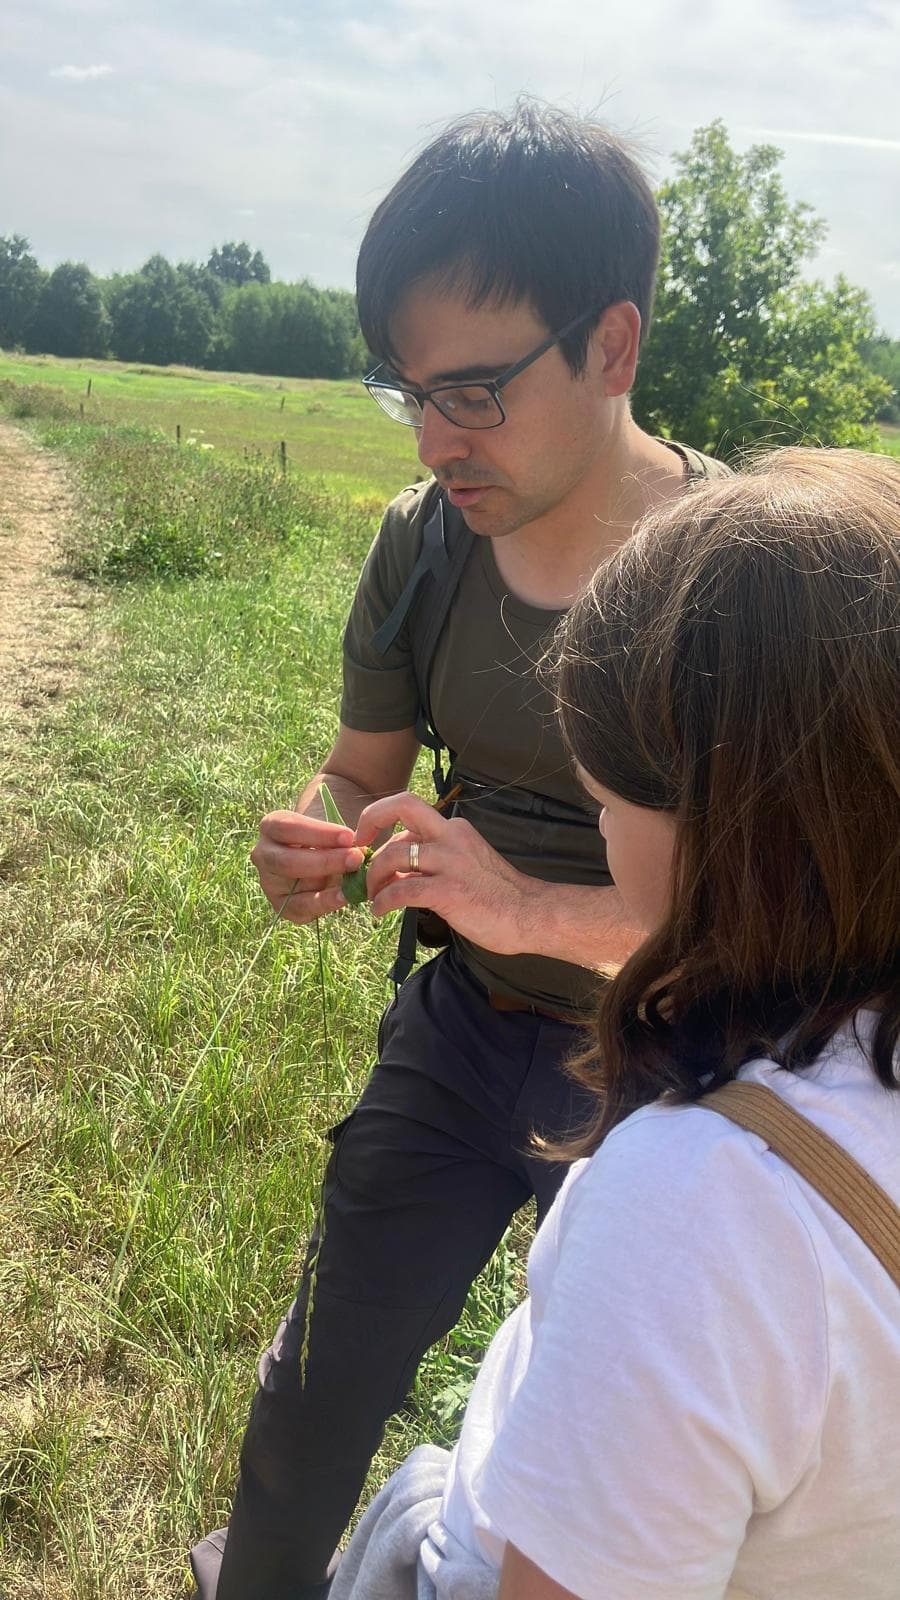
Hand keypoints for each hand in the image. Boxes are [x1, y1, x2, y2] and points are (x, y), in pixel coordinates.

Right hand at [250, 809, 365, 924]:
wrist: (324, 860)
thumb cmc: (327, 838)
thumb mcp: (329, 830)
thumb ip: (339, 836)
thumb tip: (357, 848)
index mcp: (271, 826)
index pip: (288, 827)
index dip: (319, 833)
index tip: (349, 836)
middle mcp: (263, 854)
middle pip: (287, 860)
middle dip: (325, 860)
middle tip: (355, 858)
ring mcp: (269, 882)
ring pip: (292, 886)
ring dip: (326, 883)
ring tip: (354, 879)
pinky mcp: (281, 905)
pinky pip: (301, 907)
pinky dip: (325, 903)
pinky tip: (345, 897)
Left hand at [357, 792, 534, 954]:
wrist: (530, 915)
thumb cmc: (497, 895)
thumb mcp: (463, 865)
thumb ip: (430, 861)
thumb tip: (394, 870)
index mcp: (454, 829)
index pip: (408, 811)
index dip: (380, 818)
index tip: (367, 838)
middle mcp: (451, 836)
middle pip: (401, 806)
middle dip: (370, 821)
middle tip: (358, 852)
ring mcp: (449, 862)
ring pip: (393, 854)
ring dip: (373, 877)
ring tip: (371, 896)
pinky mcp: (447, 891)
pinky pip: (401, 890)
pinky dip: (383, 901)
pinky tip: (380, 912)